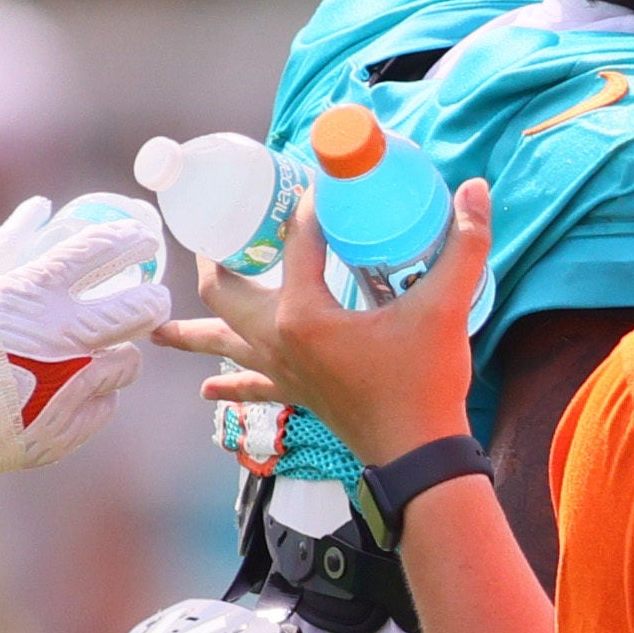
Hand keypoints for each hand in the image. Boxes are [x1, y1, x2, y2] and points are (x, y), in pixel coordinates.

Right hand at [0, 192, 182, 504]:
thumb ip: (8, 243)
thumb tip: (41, 208)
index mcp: (31, 295)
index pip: (99, 251)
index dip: (129, 240)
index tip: (142, 241)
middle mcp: (58, 340)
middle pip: (140, 310)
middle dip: (154, 298)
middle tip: (153, 298)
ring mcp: (66, 389)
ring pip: (129, 363)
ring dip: (120, 352)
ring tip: (99, 352)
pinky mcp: (65, 431)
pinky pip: (106, 405)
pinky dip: (96, 394)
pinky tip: (73, 389)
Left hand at [169, 177, 489, 475]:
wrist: (418, 454)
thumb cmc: (425, 383)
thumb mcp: (446, 307)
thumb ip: (465, 245)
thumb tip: (477, 190)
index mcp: (303, 314)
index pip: (298, 239)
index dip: (308, 202)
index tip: (319, 177)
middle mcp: (278, 340)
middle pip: (225, 290)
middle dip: (216, 257)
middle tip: (216, 228)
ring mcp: (281, 370)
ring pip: (221, 342)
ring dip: (192, 331)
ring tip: (156, 325)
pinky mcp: (295, 394)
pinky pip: (249, 388)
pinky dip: (227, 386)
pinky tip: (207, 391)